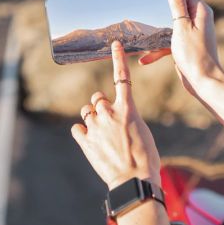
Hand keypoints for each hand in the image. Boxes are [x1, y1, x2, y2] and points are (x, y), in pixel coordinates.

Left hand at [70, 41, 160, 189]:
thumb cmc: (146, 158)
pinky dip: (82, 132)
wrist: (134, 180)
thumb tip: (117, 120)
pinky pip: (77, 128)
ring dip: (91, 117)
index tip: (114, 44)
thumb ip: (127, 119)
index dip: (118, 58)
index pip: (122, 77)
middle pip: (97, 98)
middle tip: (108, 120)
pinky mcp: (85, 141)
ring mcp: (96, 126)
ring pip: (86, 111)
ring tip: (101, 133)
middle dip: (100, 104)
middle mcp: (109, 113)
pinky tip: (90, 142)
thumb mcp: (142, 132)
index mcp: (128, 109)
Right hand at [140, 0, 223, 102]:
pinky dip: (160, 49)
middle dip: (161, 12)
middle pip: (177, 9)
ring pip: (172, 26)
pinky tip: (144, 59)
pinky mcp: (187, 46)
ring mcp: (193, 34)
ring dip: (158, 33)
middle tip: (145, 11)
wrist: (203, 81)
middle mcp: (199, 20)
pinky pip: (171, 42)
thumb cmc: (194, 54)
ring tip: (141, 36)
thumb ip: (177, 5)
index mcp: (200, 12)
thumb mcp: (181, 26)